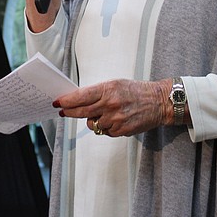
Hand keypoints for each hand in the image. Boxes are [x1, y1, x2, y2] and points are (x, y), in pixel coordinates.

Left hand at [54, 78, 175, 136]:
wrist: (158, 102)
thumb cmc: (136, 91)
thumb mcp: (116, 84)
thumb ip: (98, 92)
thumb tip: (79, 100)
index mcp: (108, 89)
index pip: (81, 96)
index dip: (67, 101)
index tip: (58, 102)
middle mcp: (110, 104)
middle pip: (82, 112)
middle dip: (70, 112)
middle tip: (63, 112)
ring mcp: (115, 119)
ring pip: (93, 124)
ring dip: (93, 120)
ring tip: (104, 113)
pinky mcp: (121, 130)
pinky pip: (105, 132)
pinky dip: (106, 127)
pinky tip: (115, 120)